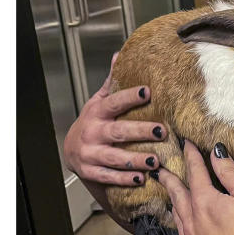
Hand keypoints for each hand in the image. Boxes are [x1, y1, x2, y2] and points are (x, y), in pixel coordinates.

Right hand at [63, 54, 168, 187]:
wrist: (71, 151)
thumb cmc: (92, 123)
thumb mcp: (98, 102)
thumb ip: (111, 83)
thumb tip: (120, 55)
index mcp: (97, 113)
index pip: (114, 102)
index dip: (129, 97)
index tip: (147, 92)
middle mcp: (93, 133)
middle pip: (118, 132)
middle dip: (140, 132)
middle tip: (162, 131)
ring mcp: (91, 154)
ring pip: (115, 157)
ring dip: (135, 159)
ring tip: (155, 160)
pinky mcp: (92, 172)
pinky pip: (109, 177)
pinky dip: (124, 179)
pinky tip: (140, 178)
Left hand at [155, 140, 233, 234]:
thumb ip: (230, 174)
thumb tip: (216, 154)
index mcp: (205, 203)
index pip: (195, 172)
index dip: (191, 156)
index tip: (185, 143)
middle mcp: (192, 223)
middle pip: (177, 195)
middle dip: (170, 179)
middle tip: (161, 169)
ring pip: (177, 218)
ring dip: (173, 203)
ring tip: (170, 195)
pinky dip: (182, 227)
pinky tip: (186, 228)